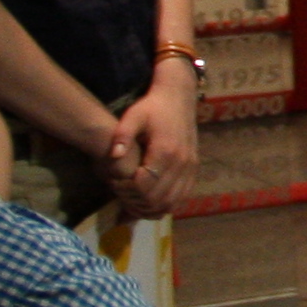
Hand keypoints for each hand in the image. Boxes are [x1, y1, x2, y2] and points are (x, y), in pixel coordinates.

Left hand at [104, 61, 199, 218]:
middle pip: (157, 198)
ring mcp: (190, 168)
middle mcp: (181, 163)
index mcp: (165, 151)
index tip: (114, 182)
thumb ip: (122, 135)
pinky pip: (181, 198)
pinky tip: (149, 201)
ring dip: (150, 208)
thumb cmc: (152, 107)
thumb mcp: (132, 116)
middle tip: (121, 192)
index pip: (144, 185)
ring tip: (133, 200)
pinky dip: (164, 205)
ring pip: (171, 203)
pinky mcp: (193, 170)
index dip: (126, 190)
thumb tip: (113, 155)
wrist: (178, 98)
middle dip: (135, 201)